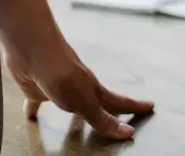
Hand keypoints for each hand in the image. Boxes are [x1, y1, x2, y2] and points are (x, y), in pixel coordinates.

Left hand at [0, 0, 152, 139]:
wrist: (34, 51)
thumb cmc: (63, 75)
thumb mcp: (85, 101)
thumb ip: (102, 118)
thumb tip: (128, 133)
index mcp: (94, 92)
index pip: (119, 102)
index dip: (135, 107)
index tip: (151, 107)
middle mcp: (81, 89)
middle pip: (100, 103)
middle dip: (113, 110)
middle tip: (122, 117)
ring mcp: (61, 87)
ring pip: (73, 103)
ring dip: (78, 114)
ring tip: (79, 124)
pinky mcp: (39, 88)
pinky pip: (39, 102)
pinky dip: (36, 109)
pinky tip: (32, 116)